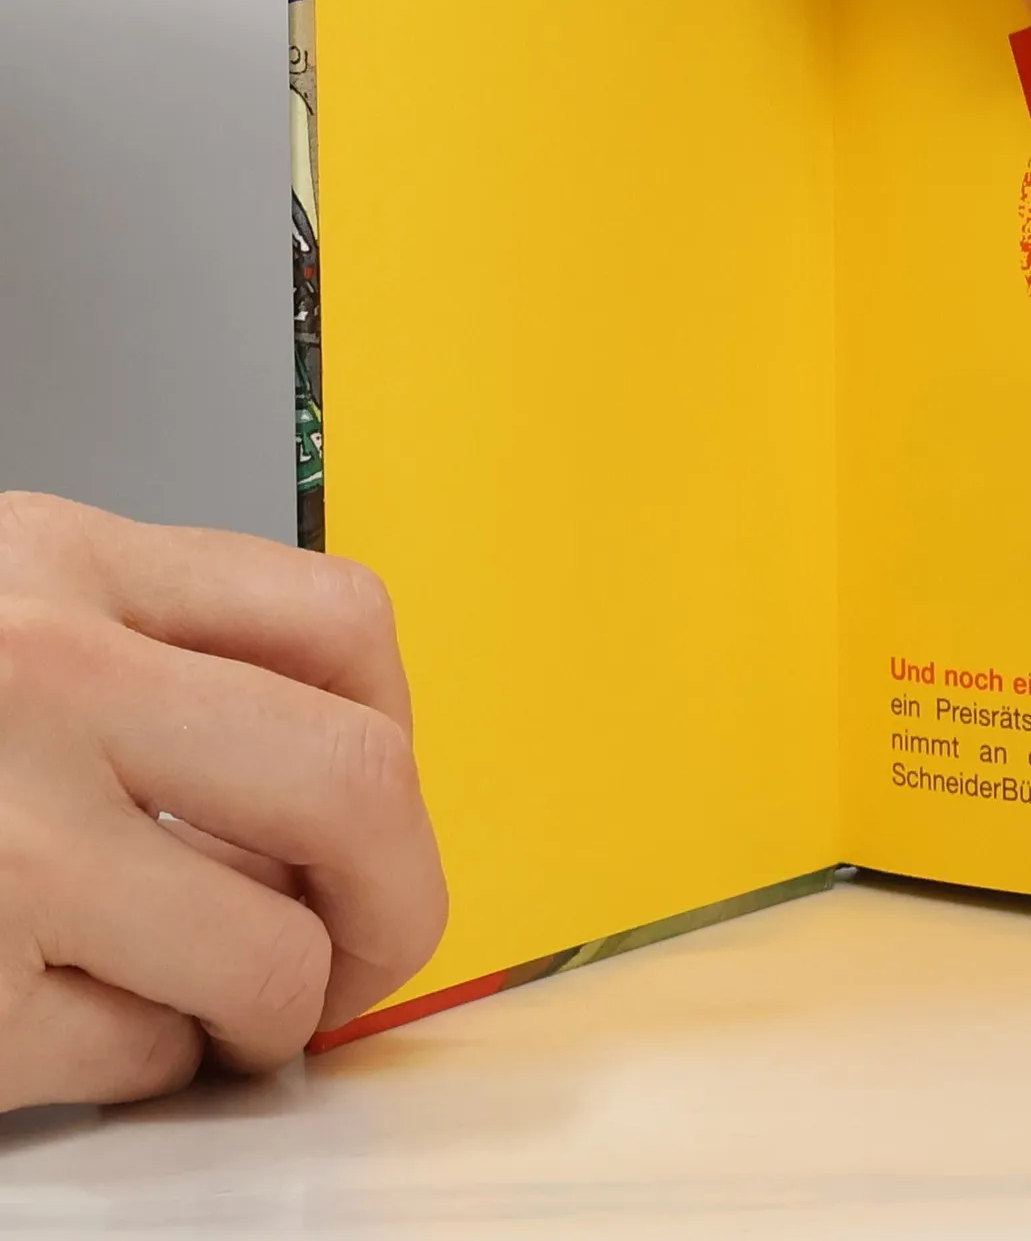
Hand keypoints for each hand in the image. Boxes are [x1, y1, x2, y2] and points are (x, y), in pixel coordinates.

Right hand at [0, 494, 445, 1109]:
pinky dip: (149, 1057)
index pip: (339, 617)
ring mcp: (5, 838)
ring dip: (277, 1001)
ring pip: (273, 946)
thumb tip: (327, 777)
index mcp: (62, 565)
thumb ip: (149, 653)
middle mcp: (43, 678)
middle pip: (357, 779)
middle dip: (398, 893)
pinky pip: (142, 1051)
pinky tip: (95, 1018)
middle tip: (373, 943)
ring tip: (220, 1001)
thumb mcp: (1, 615)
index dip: (397, 728)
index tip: (384, 799)